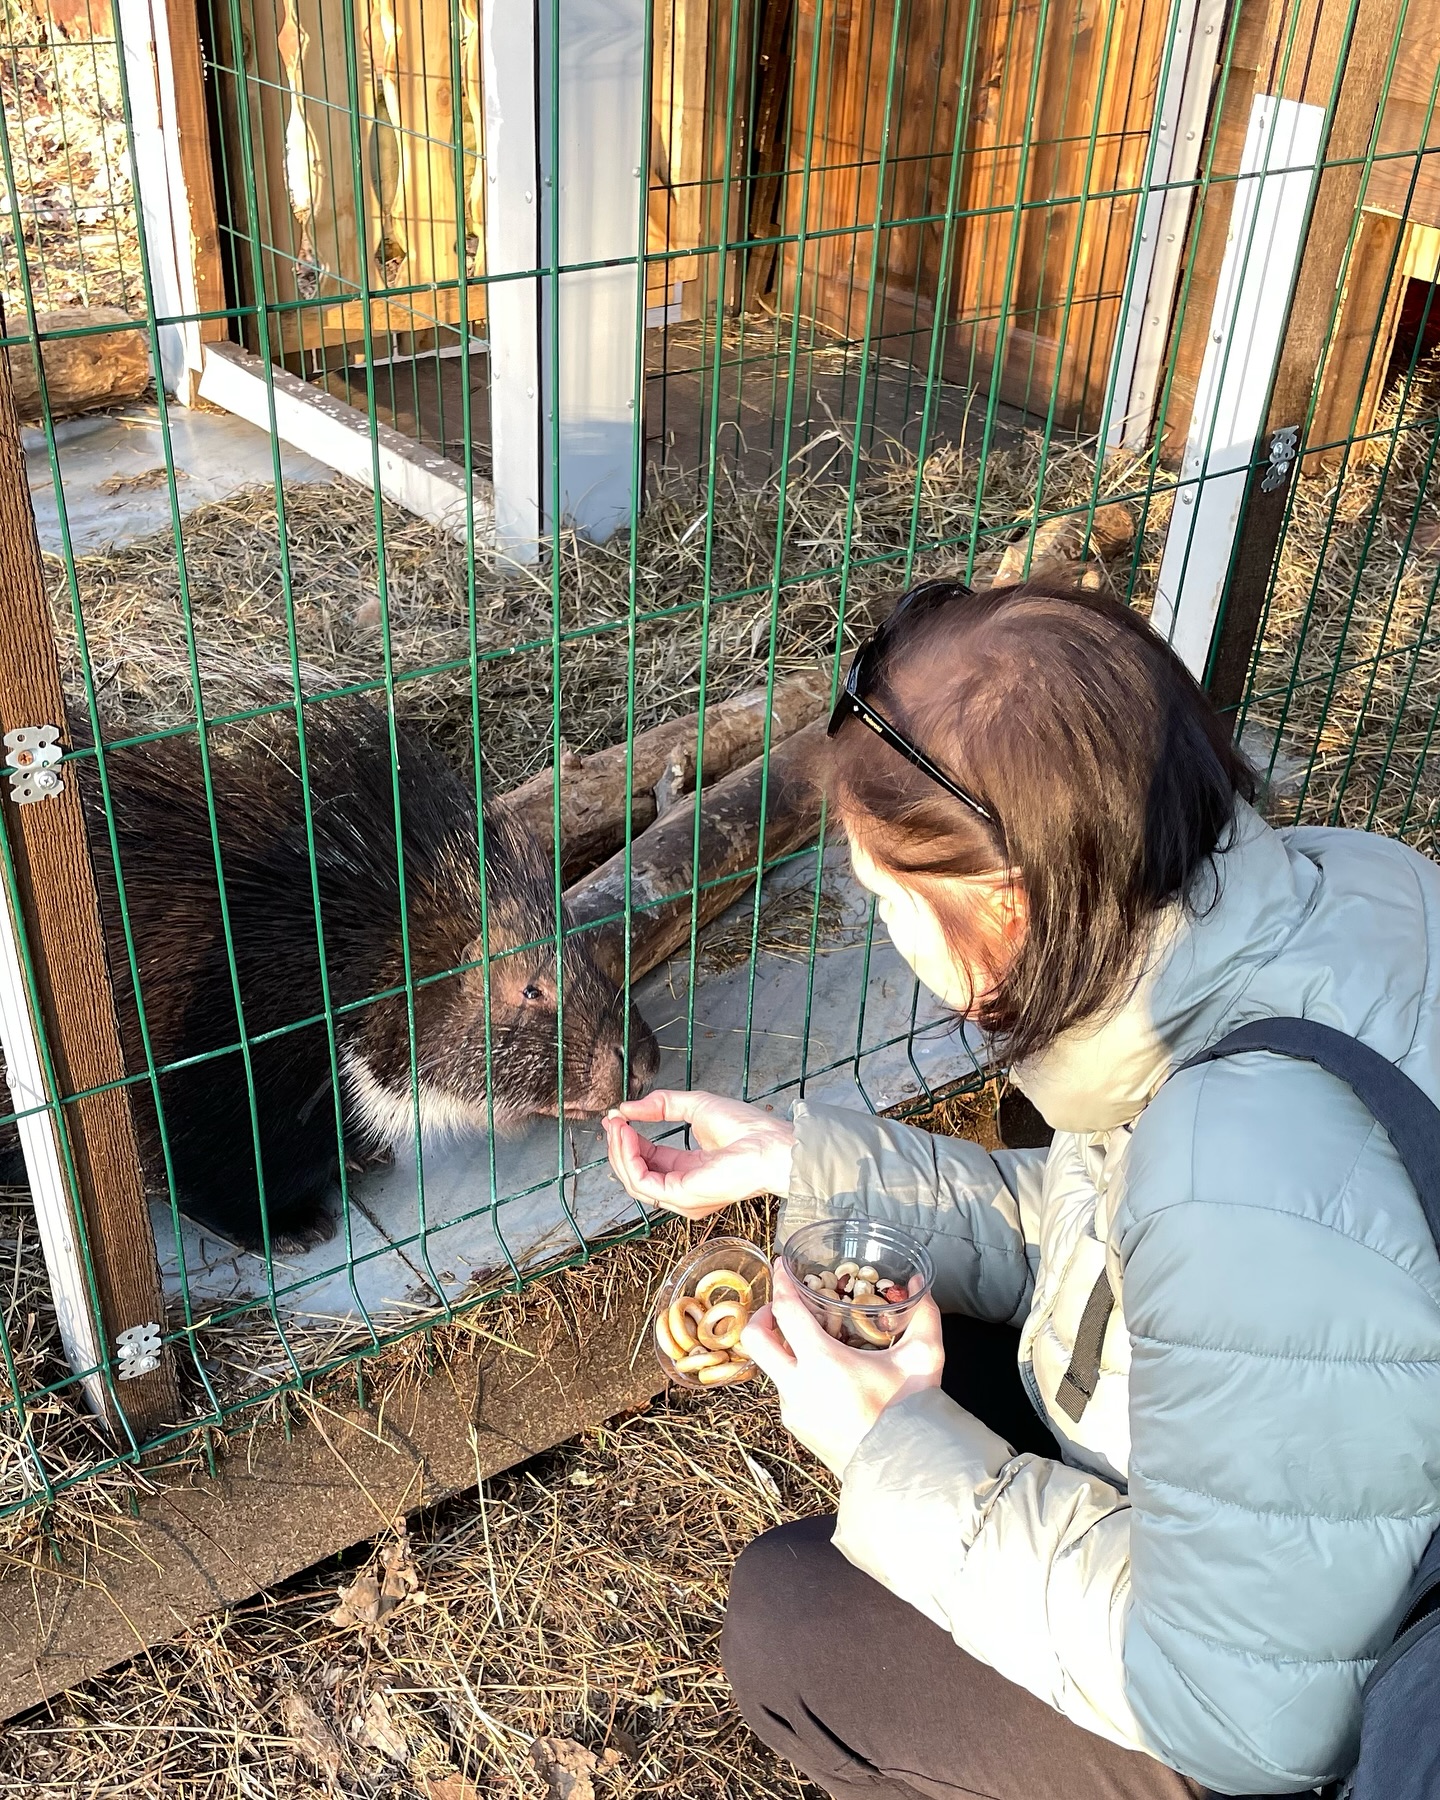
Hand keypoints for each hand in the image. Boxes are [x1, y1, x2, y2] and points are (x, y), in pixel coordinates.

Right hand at [601, 1089, 793, 1217]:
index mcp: (689, 1169)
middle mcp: (683, 1187)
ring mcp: (681, 1196)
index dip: (628, 1140)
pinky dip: (628, 1158)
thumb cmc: (747, 1129)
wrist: (769, 1144)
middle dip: (619, 1146)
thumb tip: (628, 1107)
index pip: (648, 1160)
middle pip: (636, 1172)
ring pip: (634, 1180)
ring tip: (617, 1125)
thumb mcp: (696, 1106)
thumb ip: (662, 1105)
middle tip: (612, 1121)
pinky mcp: (681, 1196)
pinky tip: (626, 1135)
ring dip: (619, 1150)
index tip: (617, 1118)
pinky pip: (642, 1181)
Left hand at [741, 1260, 944, 1476]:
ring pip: (771, 1368)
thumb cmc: (912, 1414)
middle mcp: (798, 1385)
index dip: (781, 1283)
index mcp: (823, 1362)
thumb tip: (921, 1287)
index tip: (781, 1267)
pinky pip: (787, 1393)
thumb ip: (923, 1316)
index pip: (786, 1310)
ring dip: (784, 1350)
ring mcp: (794, 1410)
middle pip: (754, 1339)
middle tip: (781, 1308)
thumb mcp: (923, 1359)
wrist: (905, 1471)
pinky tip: (825, 1378)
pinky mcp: (798, 1429)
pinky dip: (797, 1377)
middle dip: (762, 1315)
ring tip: (813, 1344)